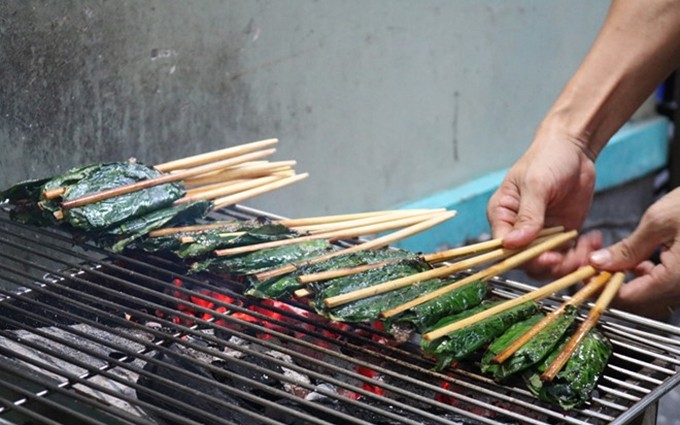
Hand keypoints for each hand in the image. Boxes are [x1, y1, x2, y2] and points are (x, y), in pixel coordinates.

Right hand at [487, 126, 598, 276]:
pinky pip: (567, 256)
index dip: (522, 257)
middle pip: (526, 261)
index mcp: (502, 215)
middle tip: (570, 258)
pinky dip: (580, 256)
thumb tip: (513, 243)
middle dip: (548, 264)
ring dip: (567, 264)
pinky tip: (592, 242)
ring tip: (585, 250)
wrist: (574, 148)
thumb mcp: (536, 185)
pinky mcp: (561, 236)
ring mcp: (540, 234)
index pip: (504, 247)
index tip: (546, 257)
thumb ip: (527, 215)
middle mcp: (517, 229)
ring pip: (547, 264)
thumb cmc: (547, 158)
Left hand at [590, 188, 679, 318]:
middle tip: (598, 267)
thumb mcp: (659, 222)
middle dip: (614, 287)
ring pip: (653, 298)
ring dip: (630, 284)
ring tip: (617, 262)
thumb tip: (598, 264)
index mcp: (676, 279)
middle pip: (640, 304)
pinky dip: (649, 280)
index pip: (628, 299)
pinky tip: (642, 262)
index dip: (603, 289)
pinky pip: (667, 289)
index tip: (588, 275)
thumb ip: (627, 248)